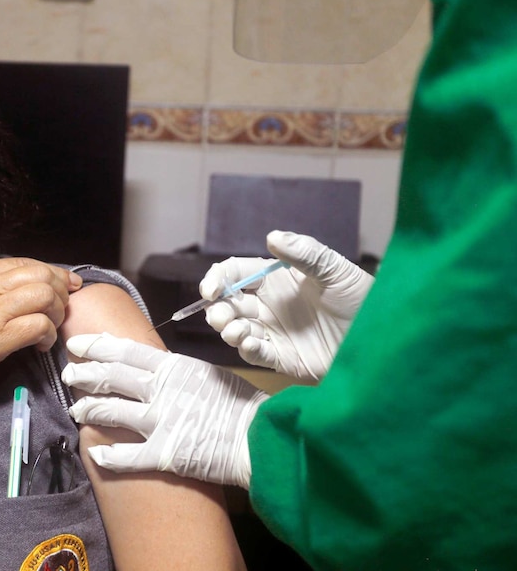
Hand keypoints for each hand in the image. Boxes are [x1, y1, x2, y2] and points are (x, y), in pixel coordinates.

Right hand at [0, 257, 81, 399]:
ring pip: (45, 295)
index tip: (67, 285)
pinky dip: (48, 335)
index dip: (52, 273)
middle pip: (41, 274)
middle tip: (62, 309)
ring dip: (57, 312)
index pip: (25, 262)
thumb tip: (20, 290)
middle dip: (60, 290)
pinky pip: (39, 324)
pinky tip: (40, 345)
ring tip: (50, 328)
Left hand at [62, 333, 267, 488]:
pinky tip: (95, 453)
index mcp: (173, 368)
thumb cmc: (240, 405)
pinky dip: (108, 455)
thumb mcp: (207, 375)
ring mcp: (161, 421)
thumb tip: (154, 368)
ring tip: (76, 410)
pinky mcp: (165, 453)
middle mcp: (162, 391)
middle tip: (68, 374)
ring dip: (89, 409)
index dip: (96, 346)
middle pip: (111, 378)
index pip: (125, 351)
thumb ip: (177, 372)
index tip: (76, 345)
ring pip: (111, 412)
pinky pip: (127, 455)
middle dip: (84, 374)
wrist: (260, 437)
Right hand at [200, 230, 373, 380]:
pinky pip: (255, 354)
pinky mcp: (283, 358)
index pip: (235, 274)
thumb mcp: (336, 270)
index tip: (211, 290)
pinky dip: (246, 349)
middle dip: (217, 309)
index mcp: (276, 280)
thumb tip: (272, 236)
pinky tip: (250, 343)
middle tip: (221, 315)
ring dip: (228, 329)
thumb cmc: (363, 298)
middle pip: (228, 304)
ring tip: (236, 330)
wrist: (383, 338)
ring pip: (235, 330)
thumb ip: (304, 253)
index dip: (217, 279)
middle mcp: (270, 306)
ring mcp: (274, 332)